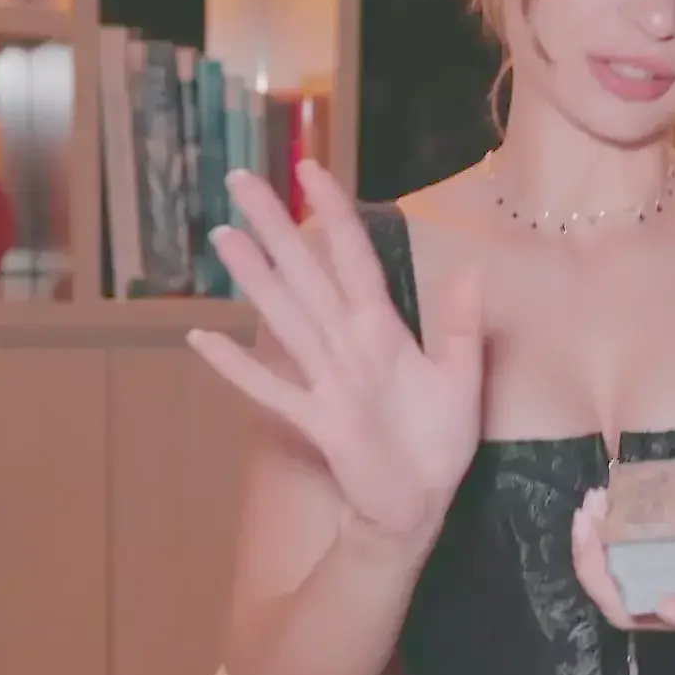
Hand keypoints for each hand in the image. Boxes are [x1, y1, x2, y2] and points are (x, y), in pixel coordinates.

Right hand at [186, 162, 483, 539]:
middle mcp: (346, 344)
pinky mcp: (315, 419)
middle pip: (306, 275)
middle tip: (240, 179)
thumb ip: (460, 326)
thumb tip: (473, 268)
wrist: (422, 504)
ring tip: (223, 237)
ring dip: (255, 278)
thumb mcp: (463, 379)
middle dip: (275, 228)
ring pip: (285, 318)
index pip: (354, 259)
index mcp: (382, 329)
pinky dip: (237, 367)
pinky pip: (271, 389)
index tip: (309, 171)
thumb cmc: (439, 441)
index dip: (334, 215)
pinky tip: (202, 340)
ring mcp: (325, 380)